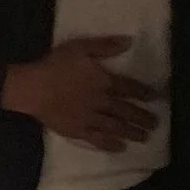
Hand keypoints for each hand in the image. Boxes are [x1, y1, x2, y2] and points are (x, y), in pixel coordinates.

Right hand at [3, 36, 159, 149]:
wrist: (33, 88)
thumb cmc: (55, 65)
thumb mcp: (81, 47)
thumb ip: (105, 46)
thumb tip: (129, 42)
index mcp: (104, 81)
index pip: (129, 88)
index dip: (144, 93)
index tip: (156, 98)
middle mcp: (101, 102)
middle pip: (126, 111)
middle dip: (143, 117)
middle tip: (156, 124)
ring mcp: (90, 119)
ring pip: (116, 127)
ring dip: (132, 132)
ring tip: (145, 138)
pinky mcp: (78, 131)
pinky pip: (98, 140)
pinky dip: (111, 144)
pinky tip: (121, 147)